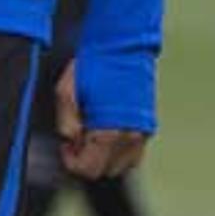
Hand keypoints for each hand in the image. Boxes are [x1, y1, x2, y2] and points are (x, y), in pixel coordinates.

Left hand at [55, 59, 149, 178]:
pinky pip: (133, 153)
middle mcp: (130, 137)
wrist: (124, 44)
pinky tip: (110, 130)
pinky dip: (120, 149)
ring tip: (94, 132)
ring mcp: (142, 132)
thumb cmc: (94, 64)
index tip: (67, 143)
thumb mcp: (66, 92)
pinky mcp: (148, 125)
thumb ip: (66, 123)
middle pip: (104, 171)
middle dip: (87, 159)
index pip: (88, 169)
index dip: (71, 160)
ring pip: (120, 166)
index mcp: (109, 131)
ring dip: (105, 156)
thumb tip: (69, 141)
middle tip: (79, 136)